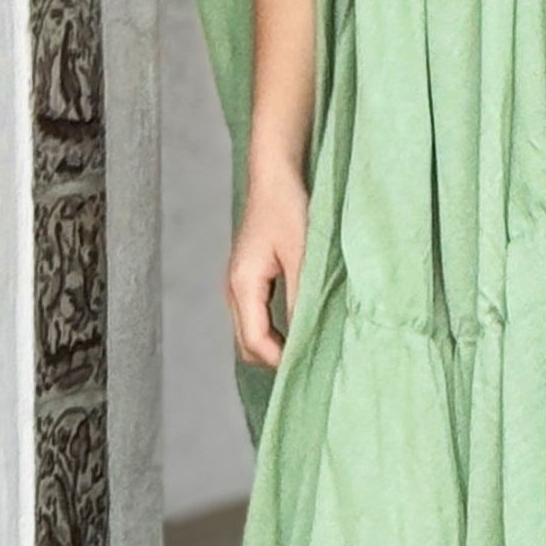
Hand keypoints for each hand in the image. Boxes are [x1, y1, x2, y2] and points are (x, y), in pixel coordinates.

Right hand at [228, 159, 307, 368]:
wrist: (274, 178)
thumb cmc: (288, 209)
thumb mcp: (302, 254)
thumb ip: (302, 295)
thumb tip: (307, 335)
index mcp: (243, 284)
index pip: (255, 340)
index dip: (281, 360)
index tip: (309, 367)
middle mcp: (233, 289)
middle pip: (247, 344)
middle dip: (274, 359)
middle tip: (311, 363)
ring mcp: (238, 285)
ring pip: (249, 333)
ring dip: (274, 346)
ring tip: (308, 349)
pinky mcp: (248, 280)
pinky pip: (255, 318)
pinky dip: (273, 331)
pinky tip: (299, 329)